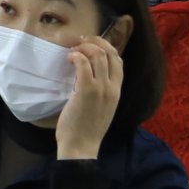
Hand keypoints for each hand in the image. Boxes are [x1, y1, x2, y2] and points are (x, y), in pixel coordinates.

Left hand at [53, 37, 124, 159]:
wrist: (82, 146)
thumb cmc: (86, 128)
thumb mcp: (101, 107)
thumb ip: (100, 91)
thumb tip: (88, 74)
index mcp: (117, 91)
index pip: (119, 61)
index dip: (106, 48)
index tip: (90, 45)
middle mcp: (113, 88)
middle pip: (110, 53)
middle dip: (95, 42)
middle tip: (80, 42)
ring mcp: (101, 89)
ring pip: (98, 56)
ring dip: (84, 48)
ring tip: (72, 51)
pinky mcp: (86, 91)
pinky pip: (84, 64)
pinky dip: (76, 56)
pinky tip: (69, 59)